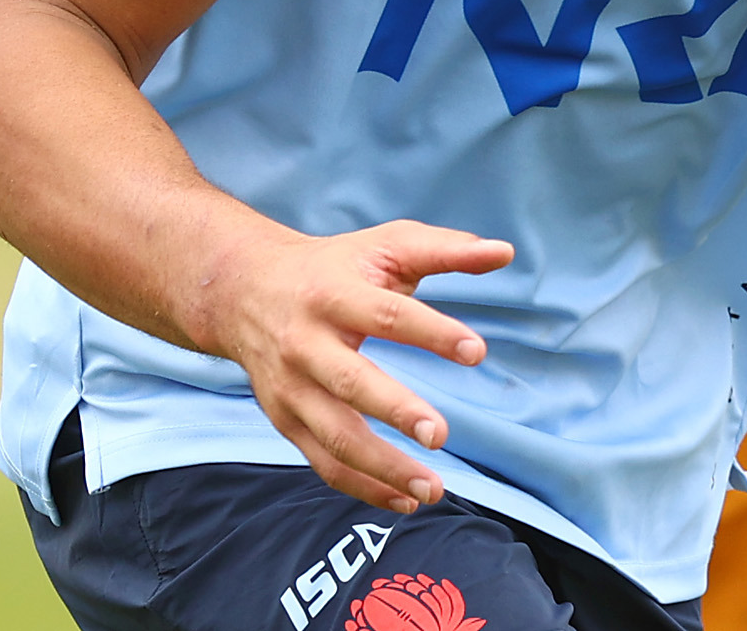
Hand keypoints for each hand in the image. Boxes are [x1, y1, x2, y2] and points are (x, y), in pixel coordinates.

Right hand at [195, 219, 513, 516]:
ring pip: (334, 436)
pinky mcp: (284, 418)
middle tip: (440, 435)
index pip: (386, 314)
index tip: (476, 351)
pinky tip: (405, 500)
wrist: (242, 288)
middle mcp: (305, 342)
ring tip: (433, 488)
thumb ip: (444, 249)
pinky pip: (324, 462)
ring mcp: (291, 386)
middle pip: (350, 382)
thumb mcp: (383, 245)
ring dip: (383, 467)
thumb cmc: (331, 266)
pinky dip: (364, 487)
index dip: (432, 332)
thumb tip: (504, 252)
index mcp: (333, 293)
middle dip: (395, 410)